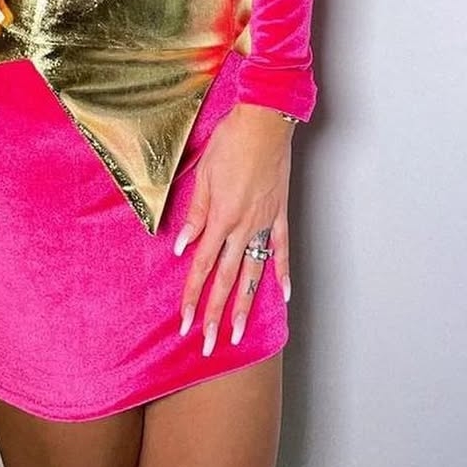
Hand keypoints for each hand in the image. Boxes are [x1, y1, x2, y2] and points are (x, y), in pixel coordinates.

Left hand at [174, 102, 294, 355]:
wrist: (263, 122)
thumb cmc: (230, 141)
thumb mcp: (202, 174)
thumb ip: (194, 213)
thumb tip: (184, 246)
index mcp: (220, 216)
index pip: (203, 265)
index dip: (193, 295)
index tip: (185, 321)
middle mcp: (243, 226)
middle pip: (226, 278)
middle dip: (215, 314)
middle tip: (208, 344)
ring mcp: (264, 222)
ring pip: (253, 272)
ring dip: (245, 304)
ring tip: (239, 332)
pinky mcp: (280, 214)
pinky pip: (281, 249)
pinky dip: (281, 273)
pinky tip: (283, 295)